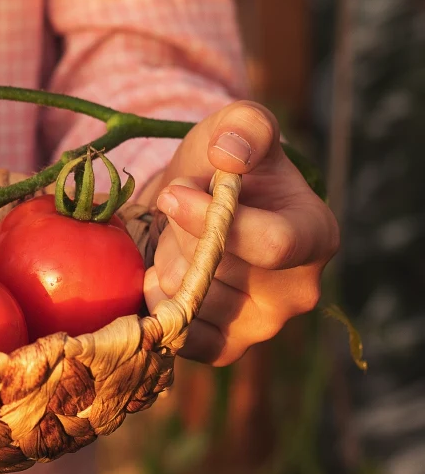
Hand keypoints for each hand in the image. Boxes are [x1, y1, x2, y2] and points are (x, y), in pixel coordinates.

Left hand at [144, 101, 338, 365]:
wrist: (201, 204)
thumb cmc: (226, 163)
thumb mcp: (238, 126)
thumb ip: (244, 127)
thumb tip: (230, 154)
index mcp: (315, 235)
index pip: (272, 244)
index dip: (213, 221)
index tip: (173, 195)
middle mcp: (298, 290)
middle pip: (216, 270)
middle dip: (180, 235)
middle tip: (178, 211)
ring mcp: (264, 326)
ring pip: (190, 298)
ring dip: (167, 263)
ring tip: (181, 240)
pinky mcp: (227, 347)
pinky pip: (180, 336)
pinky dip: (158, 304)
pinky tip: (162, 274)